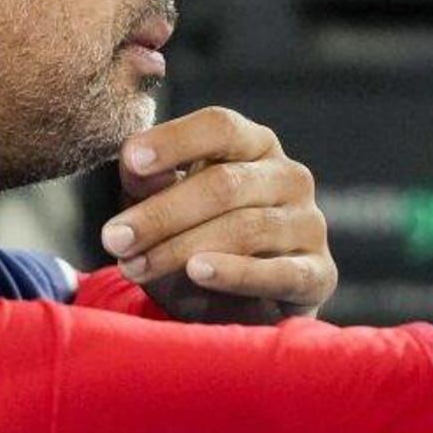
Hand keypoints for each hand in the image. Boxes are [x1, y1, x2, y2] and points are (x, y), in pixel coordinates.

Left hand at [98, 106, 335, 322]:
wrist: (230, 306)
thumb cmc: (191, 238)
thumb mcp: (159, 202)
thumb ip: (147, 179)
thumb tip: (135, 162)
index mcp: (253, 144)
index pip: (219, 126)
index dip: (174, 141)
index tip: (131, 161)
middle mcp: (289, 176)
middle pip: (225, 184)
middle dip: (162, 213)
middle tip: (114, 238)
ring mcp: (309, 224)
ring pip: (245, 228)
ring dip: (181, 249)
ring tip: (134, 266)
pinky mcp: (318, 274)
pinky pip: (280, 272)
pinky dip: (236, 273)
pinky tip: (198, 272)